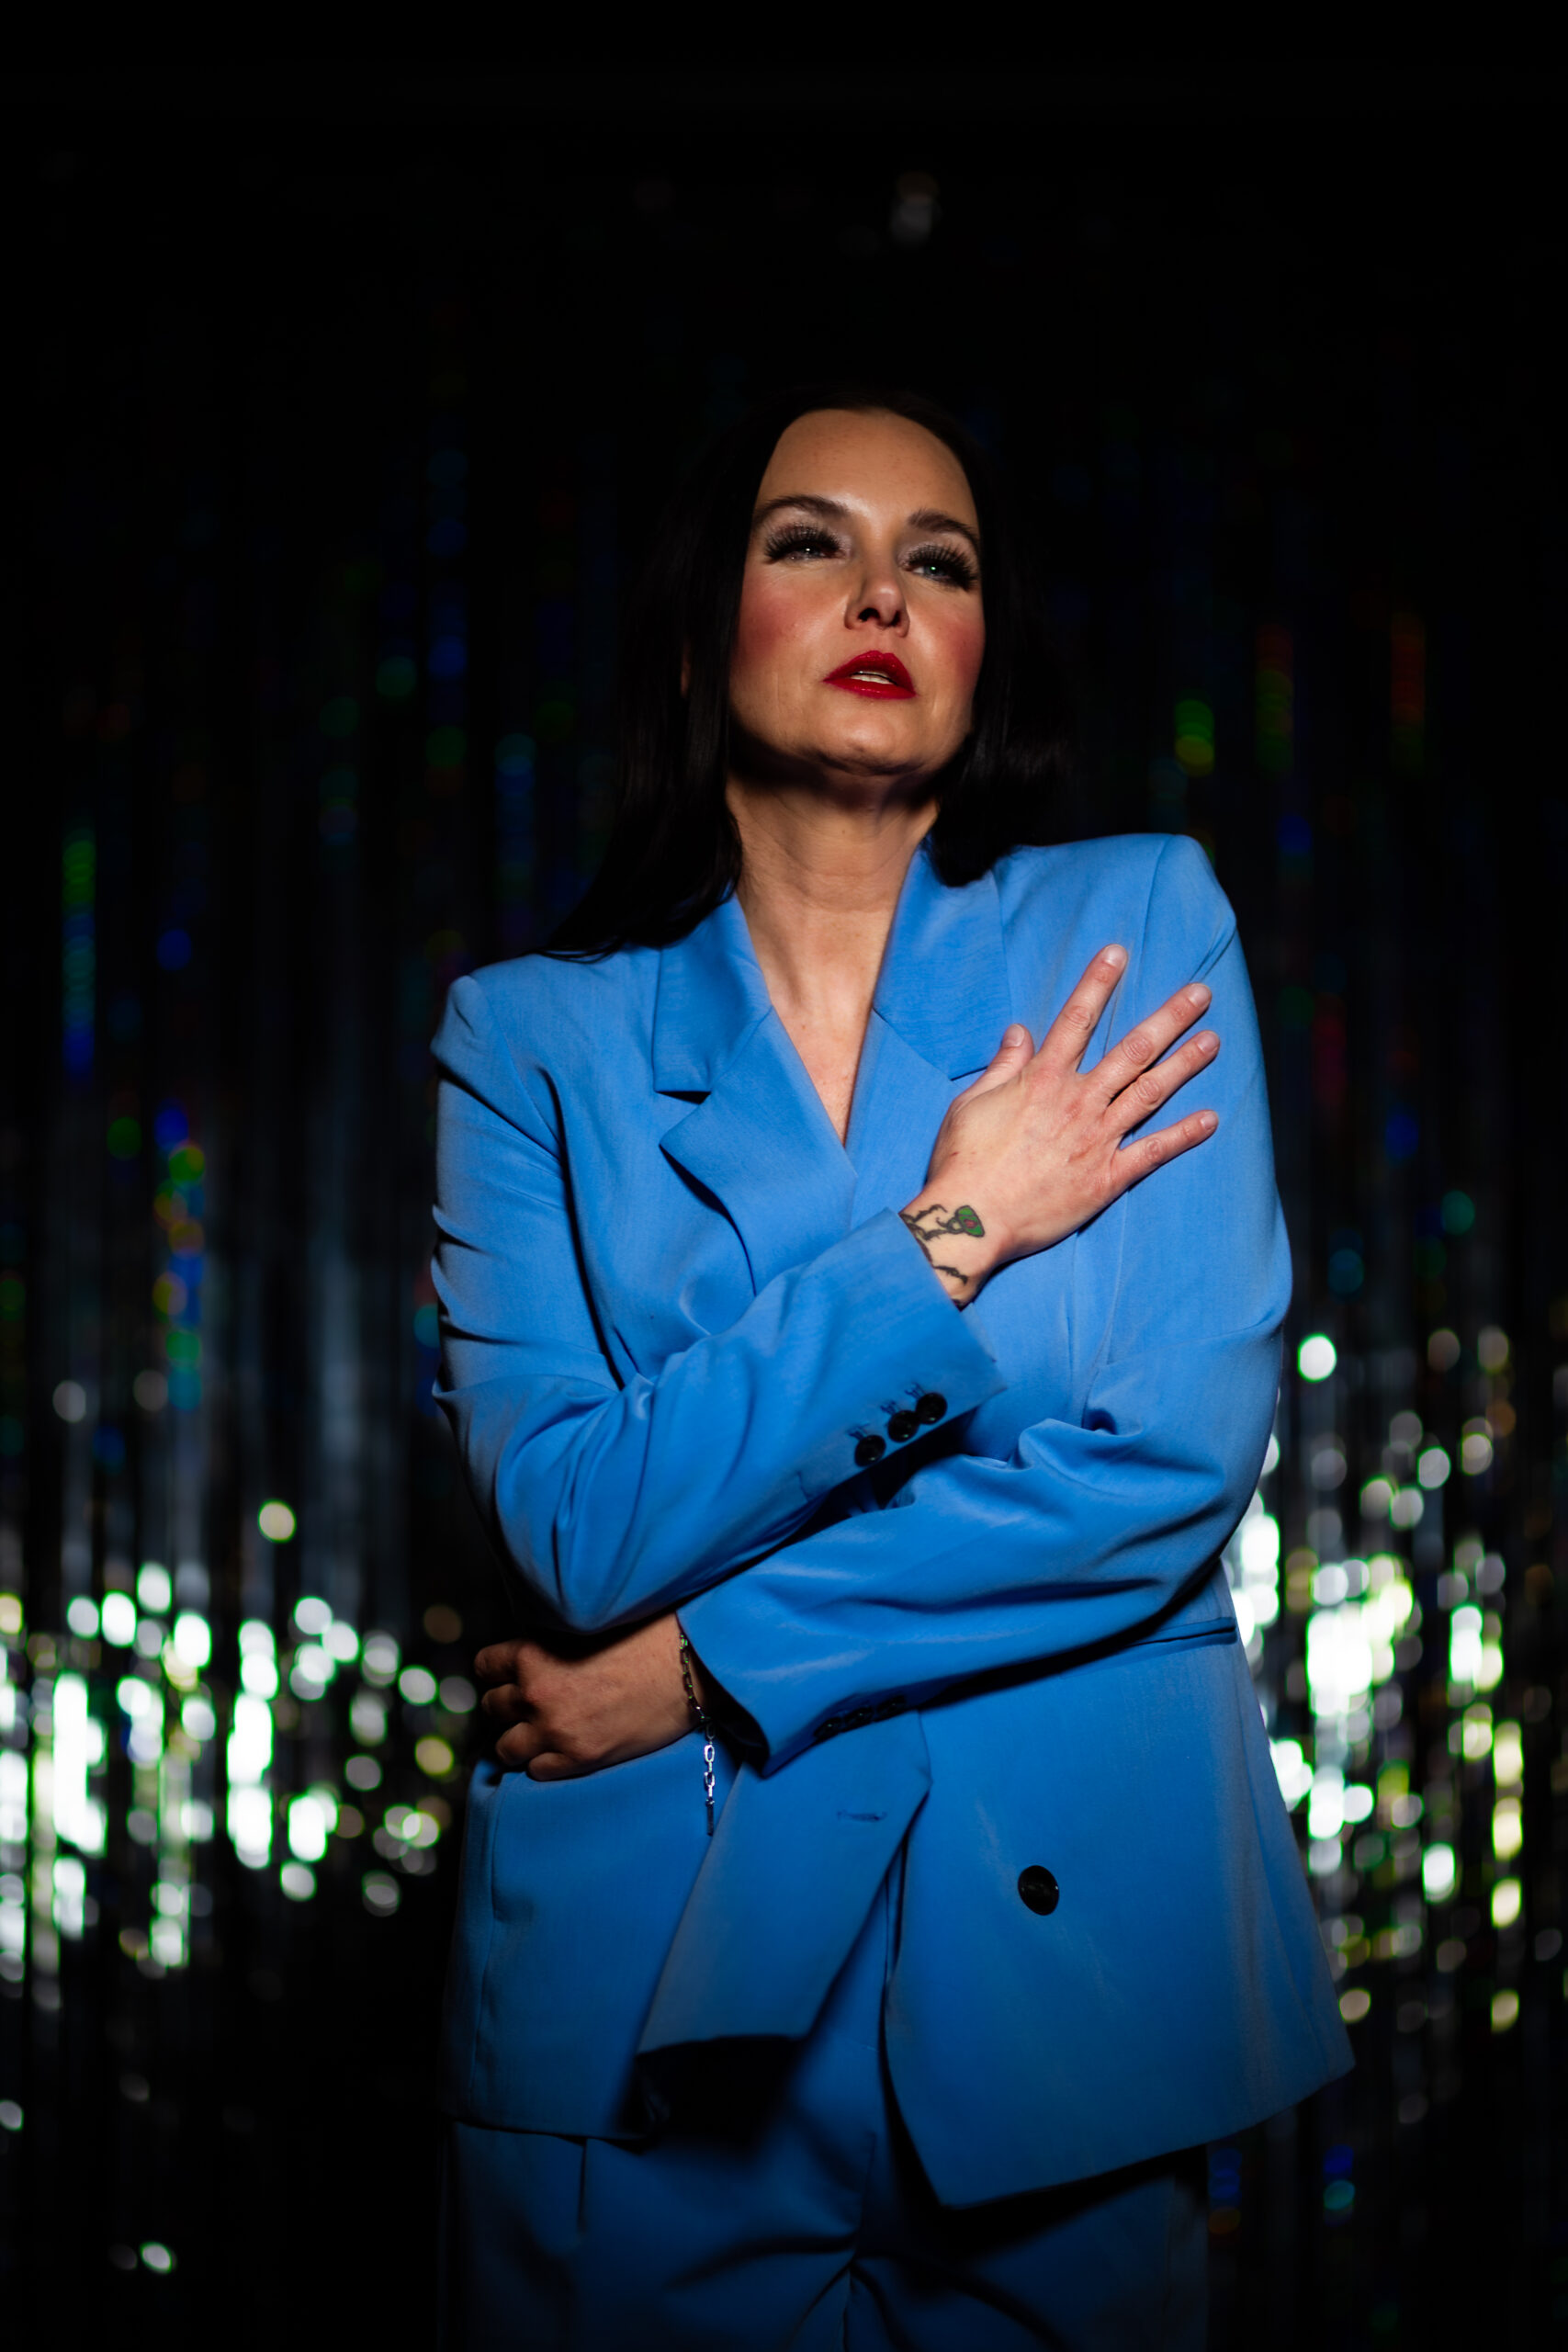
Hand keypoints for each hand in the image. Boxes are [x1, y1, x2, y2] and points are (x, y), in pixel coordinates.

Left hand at [474, 1611, 696, 1780]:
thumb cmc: (645, 1637)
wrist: (686, 1666)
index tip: (508, 1677)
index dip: (497, 1671)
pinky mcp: (579, 1758)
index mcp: (533, 1653)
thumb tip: (535, 1652)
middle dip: (507, 1707)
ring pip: (506, 1747)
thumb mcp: (586, 1628)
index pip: (485, 1666)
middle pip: (492, 1708)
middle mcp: (535, 1693)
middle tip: (528, 1707)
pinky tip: (560, 1752)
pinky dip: (544, 1763)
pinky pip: (536, 1771)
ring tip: (537, 1736)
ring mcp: (555, 1730)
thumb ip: (551, 1643)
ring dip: (519, 1741)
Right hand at [900, 945, 1219, 1303]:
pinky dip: (1182, 1135)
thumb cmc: (964, 1161)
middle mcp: (1077, 1102)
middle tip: (1200, 993)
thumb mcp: (971, 1103)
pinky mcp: (1106, 1178)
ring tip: (1213, 1041)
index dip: (1097, 983)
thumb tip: (1019, 1031)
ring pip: (1150, 1092)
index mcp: (1042, 1079)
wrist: (972, 1217)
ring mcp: (1096, 1139)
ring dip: (1184, 1065)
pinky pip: (1152, 1152)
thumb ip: (1002, 1066)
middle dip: (1169, 1018)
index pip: (1076, 1019)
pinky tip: (1210, 1119)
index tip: (1118, 953)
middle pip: (1131, 1050)